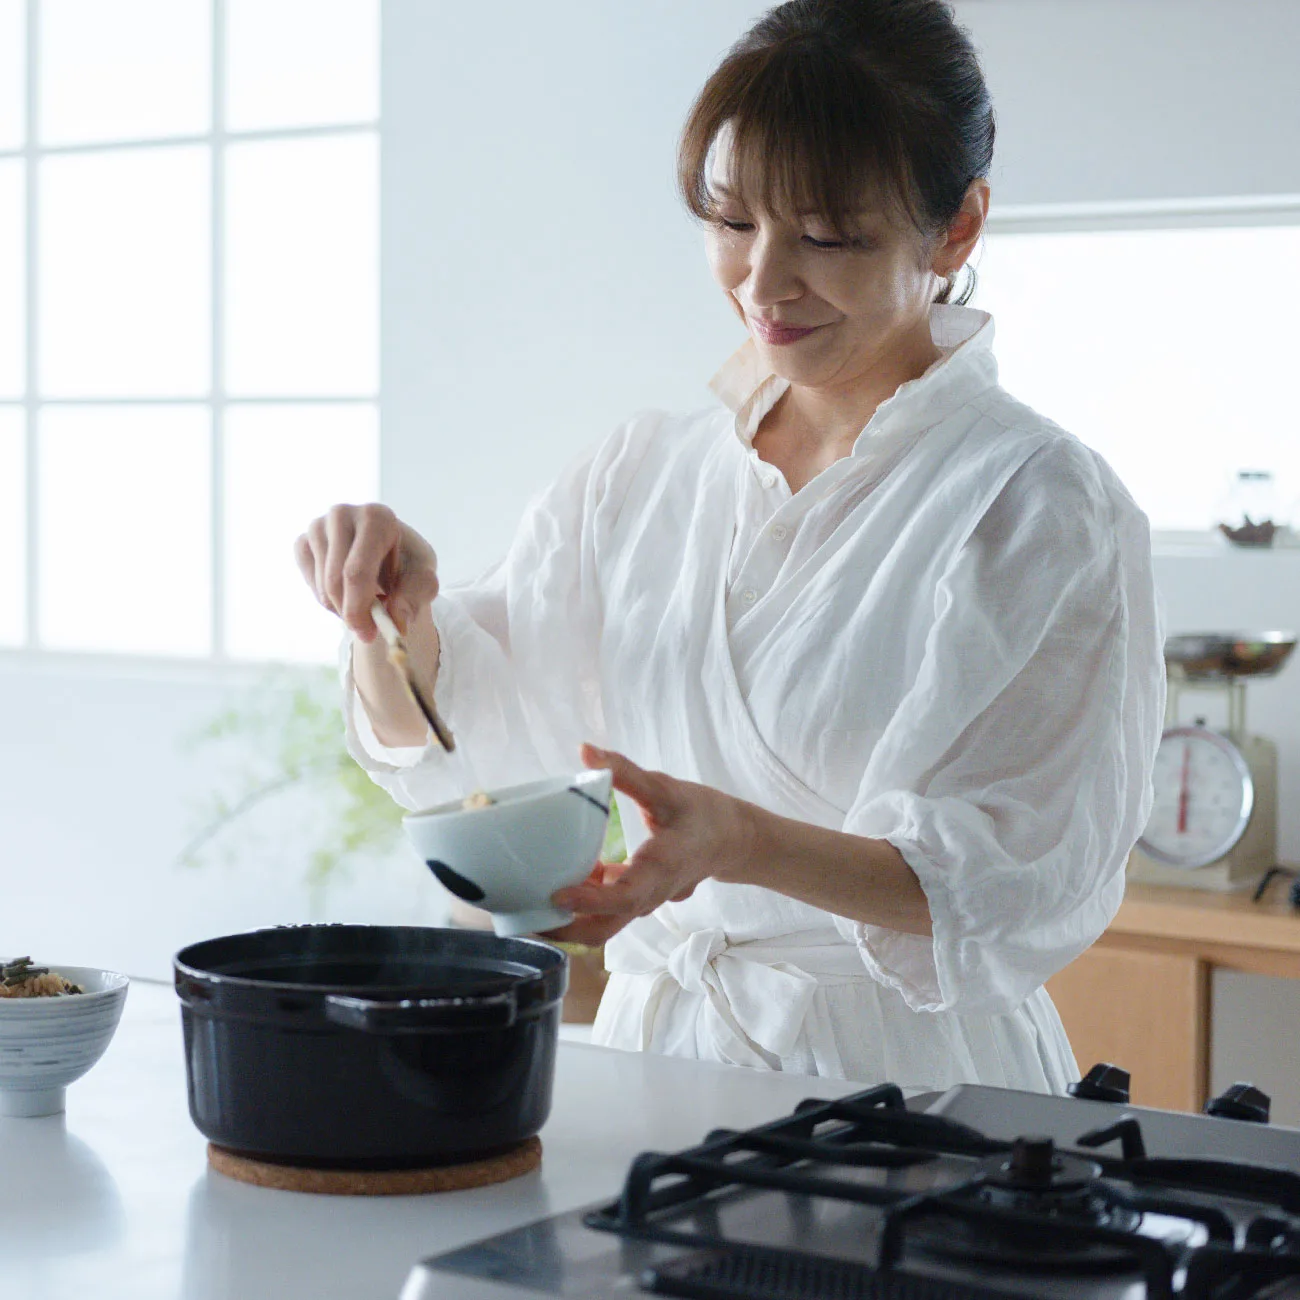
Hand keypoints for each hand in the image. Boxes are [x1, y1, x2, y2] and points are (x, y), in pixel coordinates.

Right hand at [294, 503, 439, 640]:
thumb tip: (396, 618)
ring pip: (322, 586)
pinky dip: (327, 598)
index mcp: (377, 517)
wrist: (389, 555)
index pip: (356, 571)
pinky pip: (309, 582)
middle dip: (351, 614)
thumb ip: (416, 596)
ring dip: (342, 607)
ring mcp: (318, 526)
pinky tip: (347, 592)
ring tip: (365, 602)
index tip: (368, 634)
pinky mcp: (303, 541)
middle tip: (367, 632)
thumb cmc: (408, 566)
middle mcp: (342, 514)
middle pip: (335, 581)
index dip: (359, 608)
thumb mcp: (423, 580)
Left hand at [543, 744, 758, 946]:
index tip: (558, 895)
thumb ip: (625, 771)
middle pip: (603, 929)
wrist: (732, 840)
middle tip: (523, 914)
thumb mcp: (665, 788)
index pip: (623, 897)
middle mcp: (649, 896)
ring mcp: (642, 902)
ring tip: (526, 902)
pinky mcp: (635, 897)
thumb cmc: (703, 813)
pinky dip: (579, 903)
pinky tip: (555, 880)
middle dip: (563, 928)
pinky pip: (604, 911)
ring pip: (601, 926)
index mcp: (660, 871)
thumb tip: (585, 750)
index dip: (590, 900)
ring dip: (566, 919)